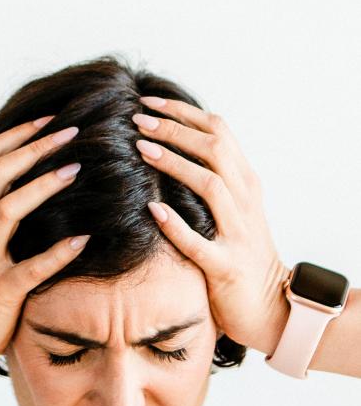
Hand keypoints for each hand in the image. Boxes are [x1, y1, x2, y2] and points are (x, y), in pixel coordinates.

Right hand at [0, 118, 88, 371]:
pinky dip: (56, 253)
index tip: (50, 119)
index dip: (17, 135)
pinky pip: (29, 269)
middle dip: (33, 148)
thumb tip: (22, 175)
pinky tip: (82, 239)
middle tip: (71, 131)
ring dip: (42, 187)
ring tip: (75, 169)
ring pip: (7, 211)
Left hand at [132, 97, 290, 353]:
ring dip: (175, 163)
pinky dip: (175, 225)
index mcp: (246, 182)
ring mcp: (239, 233)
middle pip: (214, 148)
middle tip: (137, 119)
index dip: (183, 112)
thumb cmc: (241, 254)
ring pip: (211, 185)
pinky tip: (152, 210)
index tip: (148, 101)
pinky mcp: (226, 266)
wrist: (268, 304)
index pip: (219, 131)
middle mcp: (246, 201)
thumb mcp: (234, 209)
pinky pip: (199, 242)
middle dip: (174, 129)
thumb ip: (214, 177)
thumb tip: (176, 144)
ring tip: (141, 149)